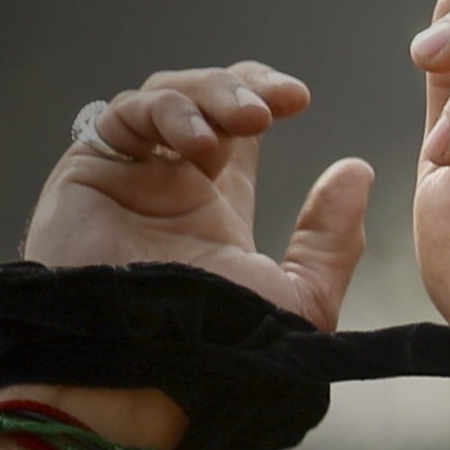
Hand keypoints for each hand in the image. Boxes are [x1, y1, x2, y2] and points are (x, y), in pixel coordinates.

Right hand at [26, 65, 371, 329]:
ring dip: (212, 95)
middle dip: (243, 87)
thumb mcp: (303, 297)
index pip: (237, 131)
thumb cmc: (230, 342)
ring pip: (165, 98)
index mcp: (216, 207)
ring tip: (251, 118)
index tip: (300, 98)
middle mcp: (170, 184)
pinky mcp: (91, 168)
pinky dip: (168, 114)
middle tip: (284, 98)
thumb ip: (331, 239)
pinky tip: (203, 142)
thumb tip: (358, 172)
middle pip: (201, 101)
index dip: (263, 97)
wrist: (160, 362)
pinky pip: (124, 116)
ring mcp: (129, 174)